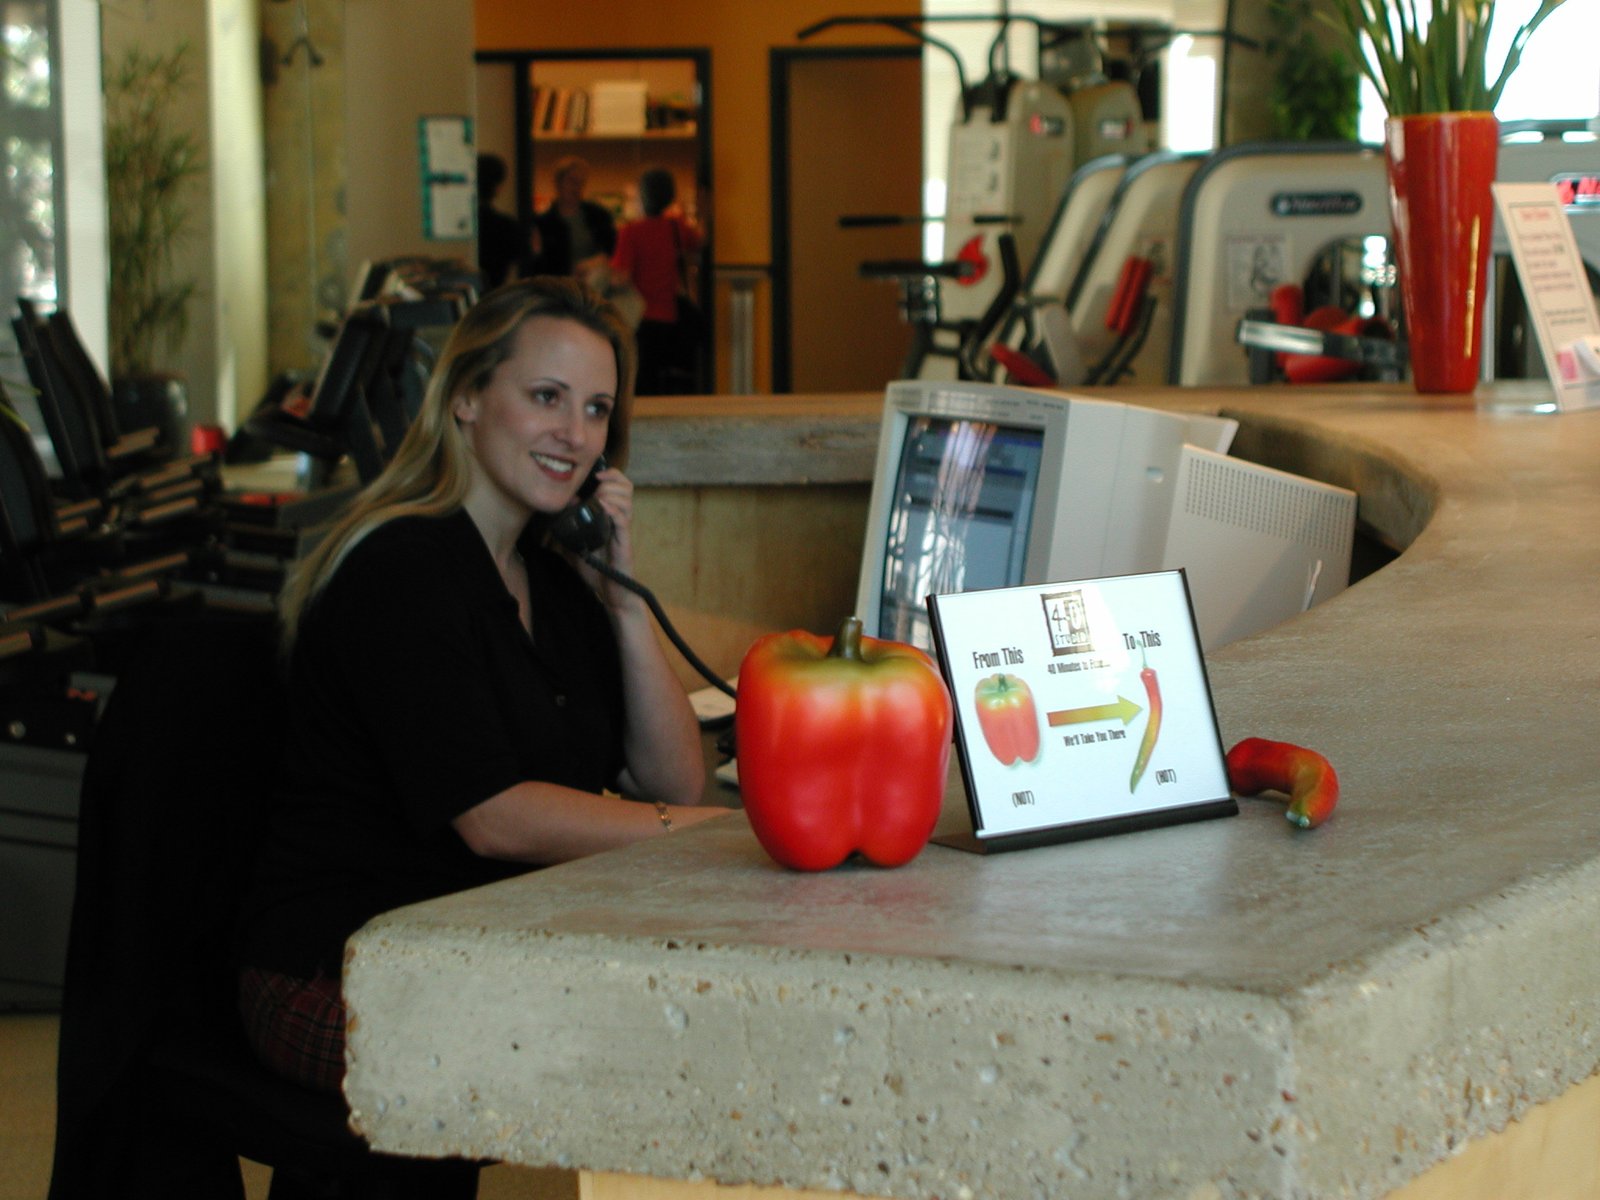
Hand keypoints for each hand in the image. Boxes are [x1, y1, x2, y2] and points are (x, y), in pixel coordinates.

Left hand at [572, 463, 640, 609]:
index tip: (595, 474)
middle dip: (610, 481)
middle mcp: (619, 518)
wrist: (609, 592)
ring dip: (610, 494)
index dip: (610, 474)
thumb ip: (569, 525)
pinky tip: (602, 509)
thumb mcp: (575, 543)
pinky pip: (622, 518)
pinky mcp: (624, 540)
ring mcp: (622, 528)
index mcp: (610, 514)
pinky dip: (613, 510)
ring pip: (626, 498)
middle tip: (596, 489)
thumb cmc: (596, 568)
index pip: (618, 484)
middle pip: (626, 486)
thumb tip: (561, 505)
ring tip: (598, 501)